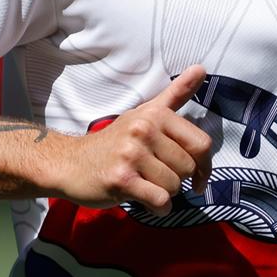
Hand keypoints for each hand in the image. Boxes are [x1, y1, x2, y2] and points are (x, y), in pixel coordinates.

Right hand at [58, 64, 210, 214]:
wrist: (71, 162)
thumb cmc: (115, 140)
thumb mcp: (146, 112)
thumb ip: (176, 94)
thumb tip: (202, 68)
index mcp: (155, 115)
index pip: (201, 143)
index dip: (205, 165)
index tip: (198, 176)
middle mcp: (144, 130)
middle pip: (188, 168)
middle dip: (178, 179)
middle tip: (158, 176)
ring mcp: (131, 154)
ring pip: (174, 186)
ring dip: (165, 194)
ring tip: (147, 185)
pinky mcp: (121, 179)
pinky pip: (159, 200)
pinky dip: (158, 208)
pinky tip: (146, 200)